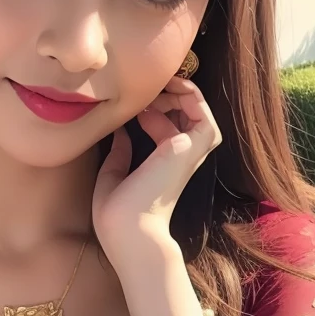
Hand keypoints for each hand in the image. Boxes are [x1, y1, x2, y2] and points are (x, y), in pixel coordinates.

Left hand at [91, 75, 221, 266]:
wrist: (128, 231)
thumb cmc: (117, 216)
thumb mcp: (111, 177)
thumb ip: (119, 154)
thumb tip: (122, 132)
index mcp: (162, 165)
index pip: (165, 126)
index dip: (149, 108)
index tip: (128, 105)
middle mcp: (179, 157)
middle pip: (184, 114)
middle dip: (166, 94)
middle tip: (144, 89)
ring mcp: (187, 152)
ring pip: (197, 110)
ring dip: (178, 91)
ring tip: (157, 83)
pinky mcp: (189, 148)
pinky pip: (202, 113)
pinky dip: (190, 95)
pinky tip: (168, 87)